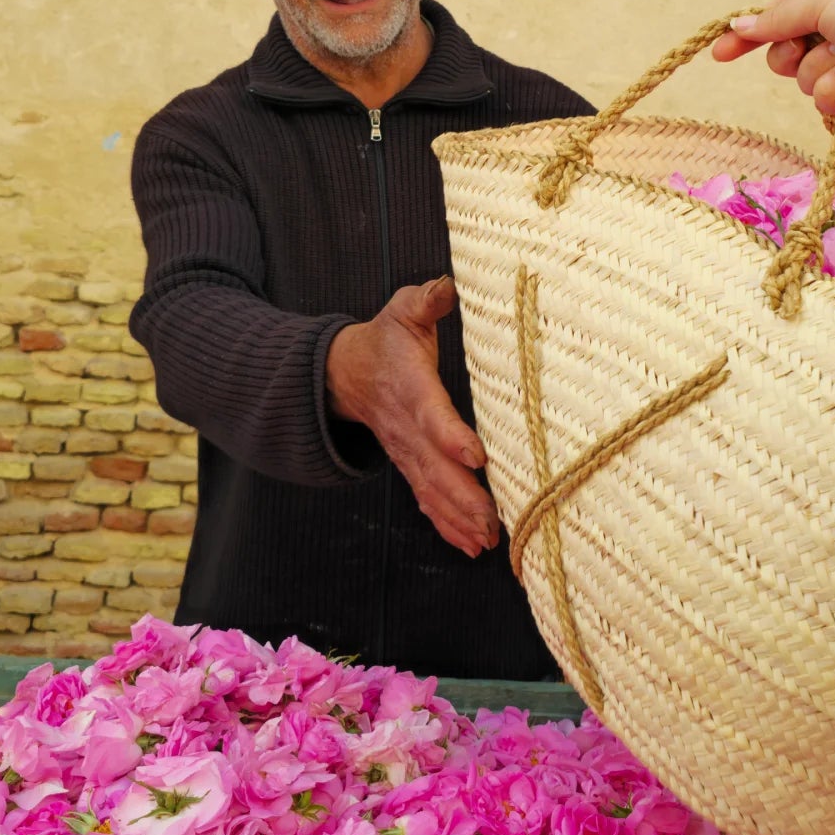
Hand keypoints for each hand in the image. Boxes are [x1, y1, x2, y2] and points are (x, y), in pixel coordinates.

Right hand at [326, 278, 500, 557]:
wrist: (345, 374)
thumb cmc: (386, 341)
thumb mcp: (402, 312)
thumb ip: (424, 300)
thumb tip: (445, 287)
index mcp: (411, 388)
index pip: (431, 414)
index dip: (450, 436)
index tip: (474, 455)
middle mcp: (408, 428)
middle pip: (434, 467)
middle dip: (461, 496)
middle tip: (490, 520)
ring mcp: (407, 452)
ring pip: (432, 491)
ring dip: (458, 518)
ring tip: (486, 541)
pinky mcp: (410, 466)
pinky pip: (428, 500)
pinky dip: (447, 525)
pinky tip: (471, 546)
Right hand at [711, 0, 834, 115]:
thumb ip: (776, 18)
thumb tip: (737, 27)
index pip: (778, 13)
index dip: (750, 33)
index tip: (720, 53)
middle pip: (785, 50)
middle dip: (791, 54)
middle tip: (807, 48)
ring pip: (803, 78)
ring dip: (820, 70)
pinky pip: (825, 99)